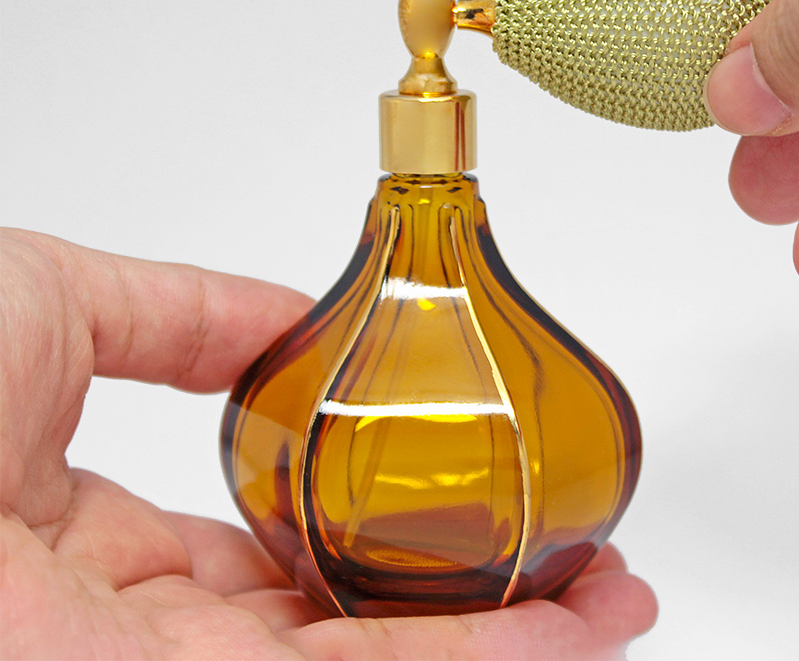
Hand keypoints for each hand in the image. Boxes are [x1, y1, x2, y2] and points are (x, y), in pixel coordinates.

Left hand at [0, 229, 656, 659]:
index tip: (467, 499)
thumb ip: (182, 313)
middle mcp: (125, 634)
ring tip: (612, 603)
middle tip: (585, 568)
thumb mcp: (51, 302)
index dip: (367, 533)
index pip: (259, 560)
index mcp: (88, 541)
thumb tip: (294, 311)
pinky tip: (565, 637)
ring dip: (503, 645)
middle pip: (333, 639)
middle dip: (466, 605)